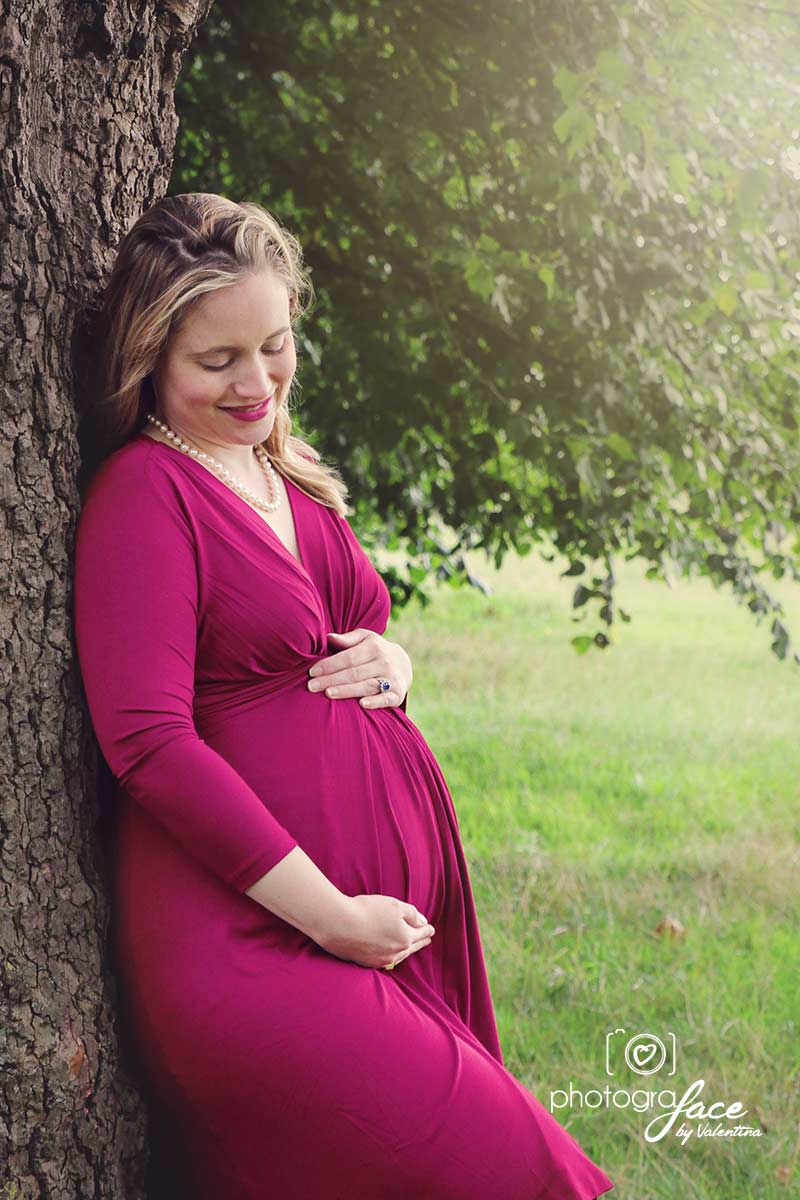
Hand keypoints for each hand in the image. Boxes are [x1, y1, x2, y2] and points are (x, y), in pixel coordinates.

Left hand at [307, 628, 412, 708]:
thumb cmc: (374, 650)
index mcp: (374, 647)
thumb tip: (328, 637)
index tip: (312, 672)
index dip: (329, 665)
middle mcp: (384, 662)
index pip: (348, 657)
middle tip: (311, 686)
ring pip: (366, 686)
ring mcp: (392, 679)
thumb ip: (347, 639)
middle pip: (354, 673)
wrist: (402, 663)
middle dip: (331, 680)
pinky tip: (361, 705)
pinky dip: (375, 702)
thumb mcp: (364, 638)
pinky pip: (386, 699)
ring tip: (328, 694)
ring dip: (347, 691)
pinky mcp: (398, 694)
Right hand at [318, 894, 435, 969]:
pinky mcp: (368, 963)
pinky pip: (386, 960)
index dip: (427, 929)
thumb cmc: (367, 911)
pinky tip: (391, 952)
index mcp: (405, 938)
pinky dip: (393, 955)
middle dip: (420, 941)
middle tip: (427, 938)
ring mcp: (381, 960)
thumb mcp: (394, 905)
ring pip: (400, 956)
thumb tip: (423, 922)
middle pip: (412, 947)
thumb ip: (412, 914)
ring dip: (408, 949)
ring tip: (411, 946)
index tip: (431, 928)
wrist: (338, 925)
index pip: (421, 933)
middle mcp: (396, 953)